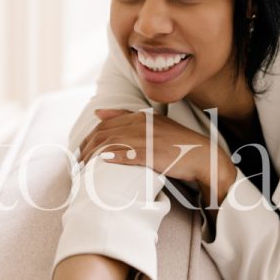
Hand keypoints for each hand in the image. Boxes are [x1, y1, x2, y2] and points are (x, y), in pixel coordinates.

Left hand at [79, 108, 232, 191]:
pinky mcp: (152, 154)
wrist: (201, 155)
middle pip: (104, 133)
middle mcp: (142, 125)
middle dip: (86, 148)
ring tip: (84, 168)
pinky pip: (127, 154)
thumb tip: (98, 112)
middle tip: (78, 162)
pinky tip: (102, 163)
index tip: (81, 151)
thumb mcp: (152, 124)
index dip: (89, 138)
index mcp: (140, 117)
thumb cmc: (176, 143)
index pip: (105, 124)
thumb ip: (125, 117)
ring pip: (111, 144)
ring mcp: (147, 139)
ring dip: (94, 156)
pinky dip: (112, 158)